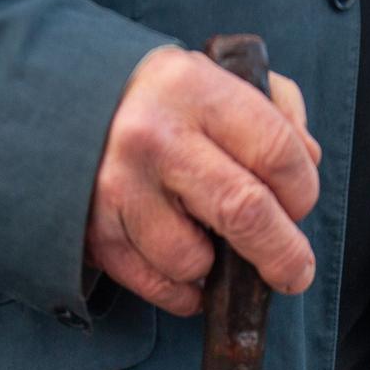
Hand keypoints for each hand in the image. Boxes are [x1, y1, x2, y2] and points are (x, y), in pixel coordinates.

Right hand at [86, 47, 321, 316]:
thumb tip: (308, 162)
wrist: (61, 104)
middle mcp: (154, 137)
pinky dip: (183, 292)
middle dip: (283, 255)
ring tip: (211, 245)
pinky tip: (188, 273)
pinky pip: (157, 284)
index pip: (276, 151)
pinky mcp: (95, 231)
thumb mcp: (217, 76)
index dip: (303, 190)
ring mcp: (119, 188)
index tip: (300, 205)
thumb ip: (274, 110)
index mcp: (194, 90)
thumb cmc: (161, 100)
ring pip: (195, 260)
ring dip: (216, 268)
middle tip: (295, 273)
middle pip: (244, 212)